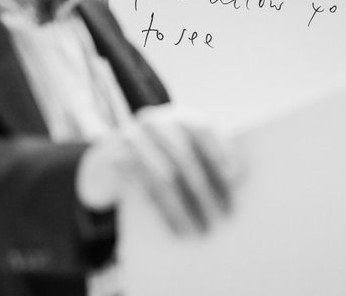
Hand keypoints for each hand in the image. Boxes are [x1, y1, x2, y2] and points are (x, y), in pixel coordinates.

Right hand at [76, 104, 241, 234]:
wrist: (110, 162)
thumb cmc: (162, 161)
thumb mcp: (183, 153)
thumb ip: (206, 160)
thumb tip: (235, 182)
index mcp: (179, 116)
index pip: (202, 128)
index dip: (219, 151)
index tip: (235, 177)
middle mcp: (155, 121)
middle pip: (184, 156)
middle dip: (206, 189)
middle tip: (223, 216)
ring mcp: (133, 138)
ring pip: (164, 176)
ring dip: (185, 207)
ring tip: (200, 230)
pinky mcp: (116, 159)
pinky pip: (144, 190)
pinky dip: (164, 212)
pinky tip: (176, 228)